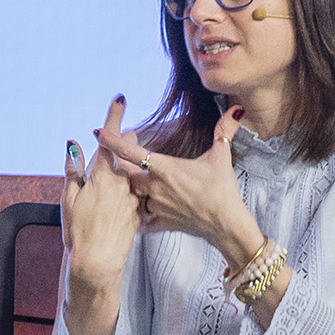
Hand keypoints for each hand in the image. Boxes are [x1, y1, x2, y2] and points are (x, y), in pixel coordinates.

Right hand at [62, 98, 143, 292]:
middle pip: (129, 151)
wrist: (97, 261)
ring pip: (137, 170)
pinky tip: (128, 196)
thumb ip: (72, 169)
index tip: (121, 98)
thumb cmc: (78, 231)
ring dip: (130, 166)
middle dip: (125, 142)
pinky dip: (135, 188)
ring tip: (122, 171)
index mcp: (103, 175)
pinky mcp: (141, 212)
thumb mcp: (68, 199)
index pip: (110, 138)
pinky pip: (140, 192)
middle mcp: (123, 183)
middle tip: (120, 140)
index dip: (114, 116)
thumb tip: (73, 144)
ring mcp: (134, 197)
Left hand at [94, 105, 261, 264]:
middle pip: (126, 174)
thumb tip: (236, 109)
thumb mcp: (222, 156)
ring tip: (130, 185)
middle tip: (121, 160)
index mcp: (164, 167)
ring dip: (131, 190)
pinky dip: (138, 215)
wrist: (226, 225)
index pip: (131, 151)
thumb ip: (225, 130)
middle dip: (122, 167)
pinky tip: (136, 213)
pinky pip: (140, 218)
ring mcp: (155, 205)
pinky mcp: (159, 222)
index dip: (112, 141)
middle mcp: (155, 186)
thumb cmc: (223, 190)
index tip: (97, 131)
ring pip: (132, 195)